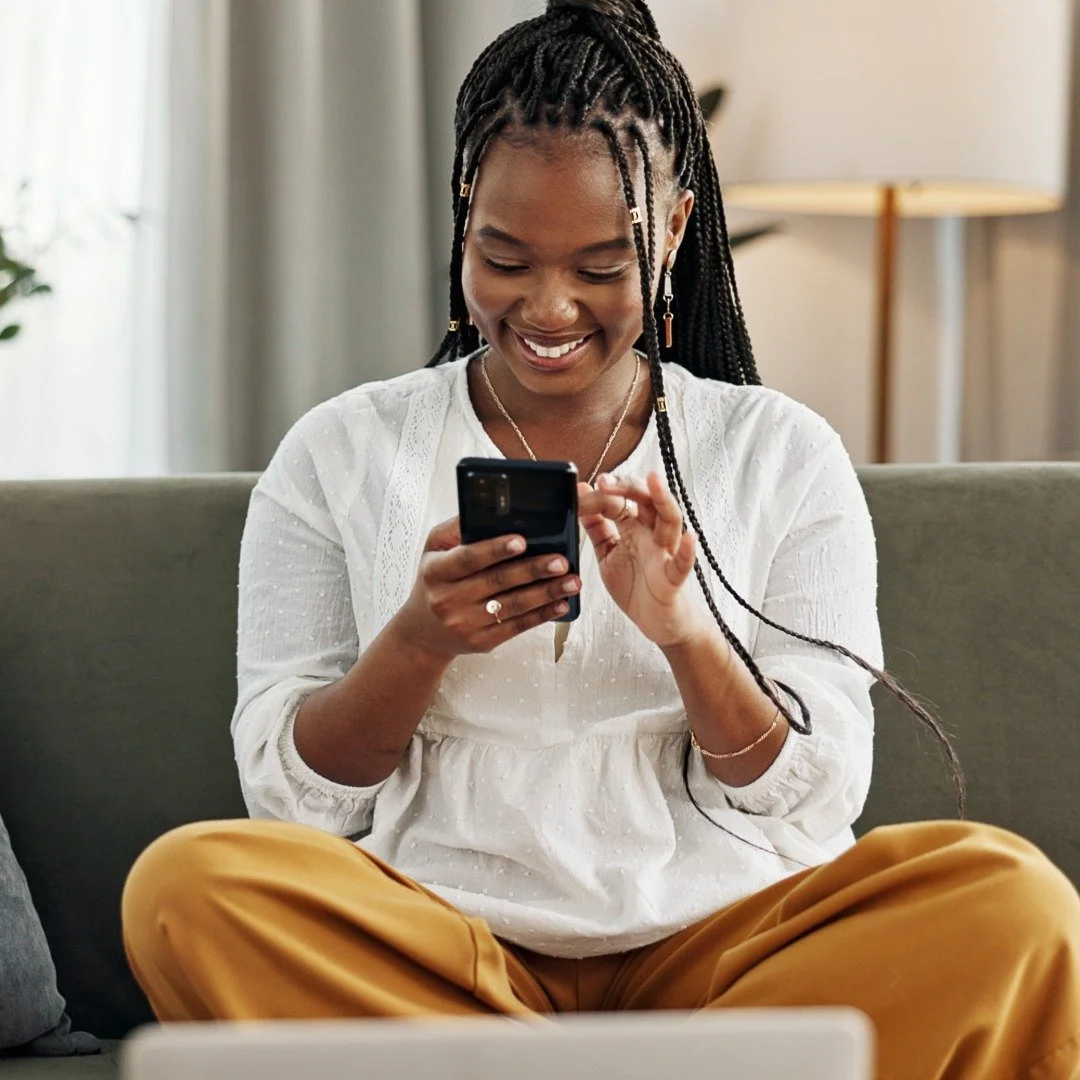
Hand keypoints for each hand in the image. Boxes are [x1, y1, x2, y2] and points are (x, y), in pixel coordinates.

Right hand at [393, 517, 580, 659]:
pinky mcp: (482, 642)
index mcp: (436, 572)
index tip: (522, 540)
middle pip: (497, 582)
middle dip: (533, 570)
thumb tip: (489, 510)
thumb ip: (456, 528)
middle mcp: (447, 600)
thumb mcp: (434, 550)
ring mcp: (465, 624)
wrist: (423, 633)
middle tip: (561, 560)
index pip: (467, 558)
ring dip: (546, 593)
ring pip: (512, 606)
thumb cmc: (435, 580)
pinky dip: (542, 615)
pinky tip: (561, 603)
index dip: (495, 549)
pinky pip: (517, 627)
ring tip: (572, 581)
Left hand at [578, 471, 708, 648]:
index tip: (578, 492)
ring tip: (654, 482)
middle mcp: (652, 535)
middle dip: (627, 486)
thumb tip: (583, 493)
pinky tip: (689, 537)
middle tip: (606, 480)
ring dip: (663, 500)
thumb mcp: (607, 552)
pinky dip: (687, 551)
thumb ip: (596, 526)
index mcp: (634, 528)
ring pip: (670, 521)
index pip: (619, 502)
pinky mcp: (673, 578)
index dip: (600, 496)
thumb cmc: (636, 585)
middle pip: (646, 501)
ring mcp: (665, 554)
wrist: (655, 621)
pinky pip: (682, 563)